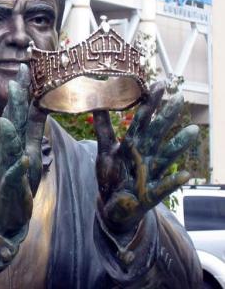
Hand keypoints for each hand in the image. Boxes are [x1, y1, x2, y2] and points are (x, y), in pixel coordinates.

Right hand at [0, 64, 47, 237]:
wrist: (3, 212)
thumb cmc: (18, 178)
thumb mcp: (30, 148)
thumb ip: (34, 127)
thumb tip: (40, 104)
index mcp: (18, 140)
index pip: (20, 111)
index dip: (23, 91)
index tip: (25, 67)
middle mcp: (11, 150)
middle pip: (13, 124)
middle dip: (13, 104)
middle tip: (15, 82)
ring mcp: (8, 168)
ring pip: (8, 149)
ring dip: (8, 135)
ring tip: (7, 119)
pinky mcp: (10, 187)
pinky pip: (14, 177)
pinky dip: (17, 169)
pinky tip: (22, 161)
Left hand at [94, 82, 197, 233]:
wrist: (113, 205)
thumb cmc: (113, 175)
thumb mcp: (105, 150)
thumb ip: (103, 128)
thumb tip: (96, 103)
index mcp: (133, 143)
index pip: (142, 120)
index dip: (149, 103)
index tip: (158, 84)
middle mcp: (145, 155)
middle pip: (156, 133)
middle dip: (166, 117)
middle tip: (179, 97)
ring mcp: (150, 173)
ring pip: (166, 157)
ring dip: (178, 145)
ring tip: (192, 129)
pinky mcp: (151, 193)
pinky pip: (163, 187)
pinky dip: (173, 182)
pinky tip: (186, 175)